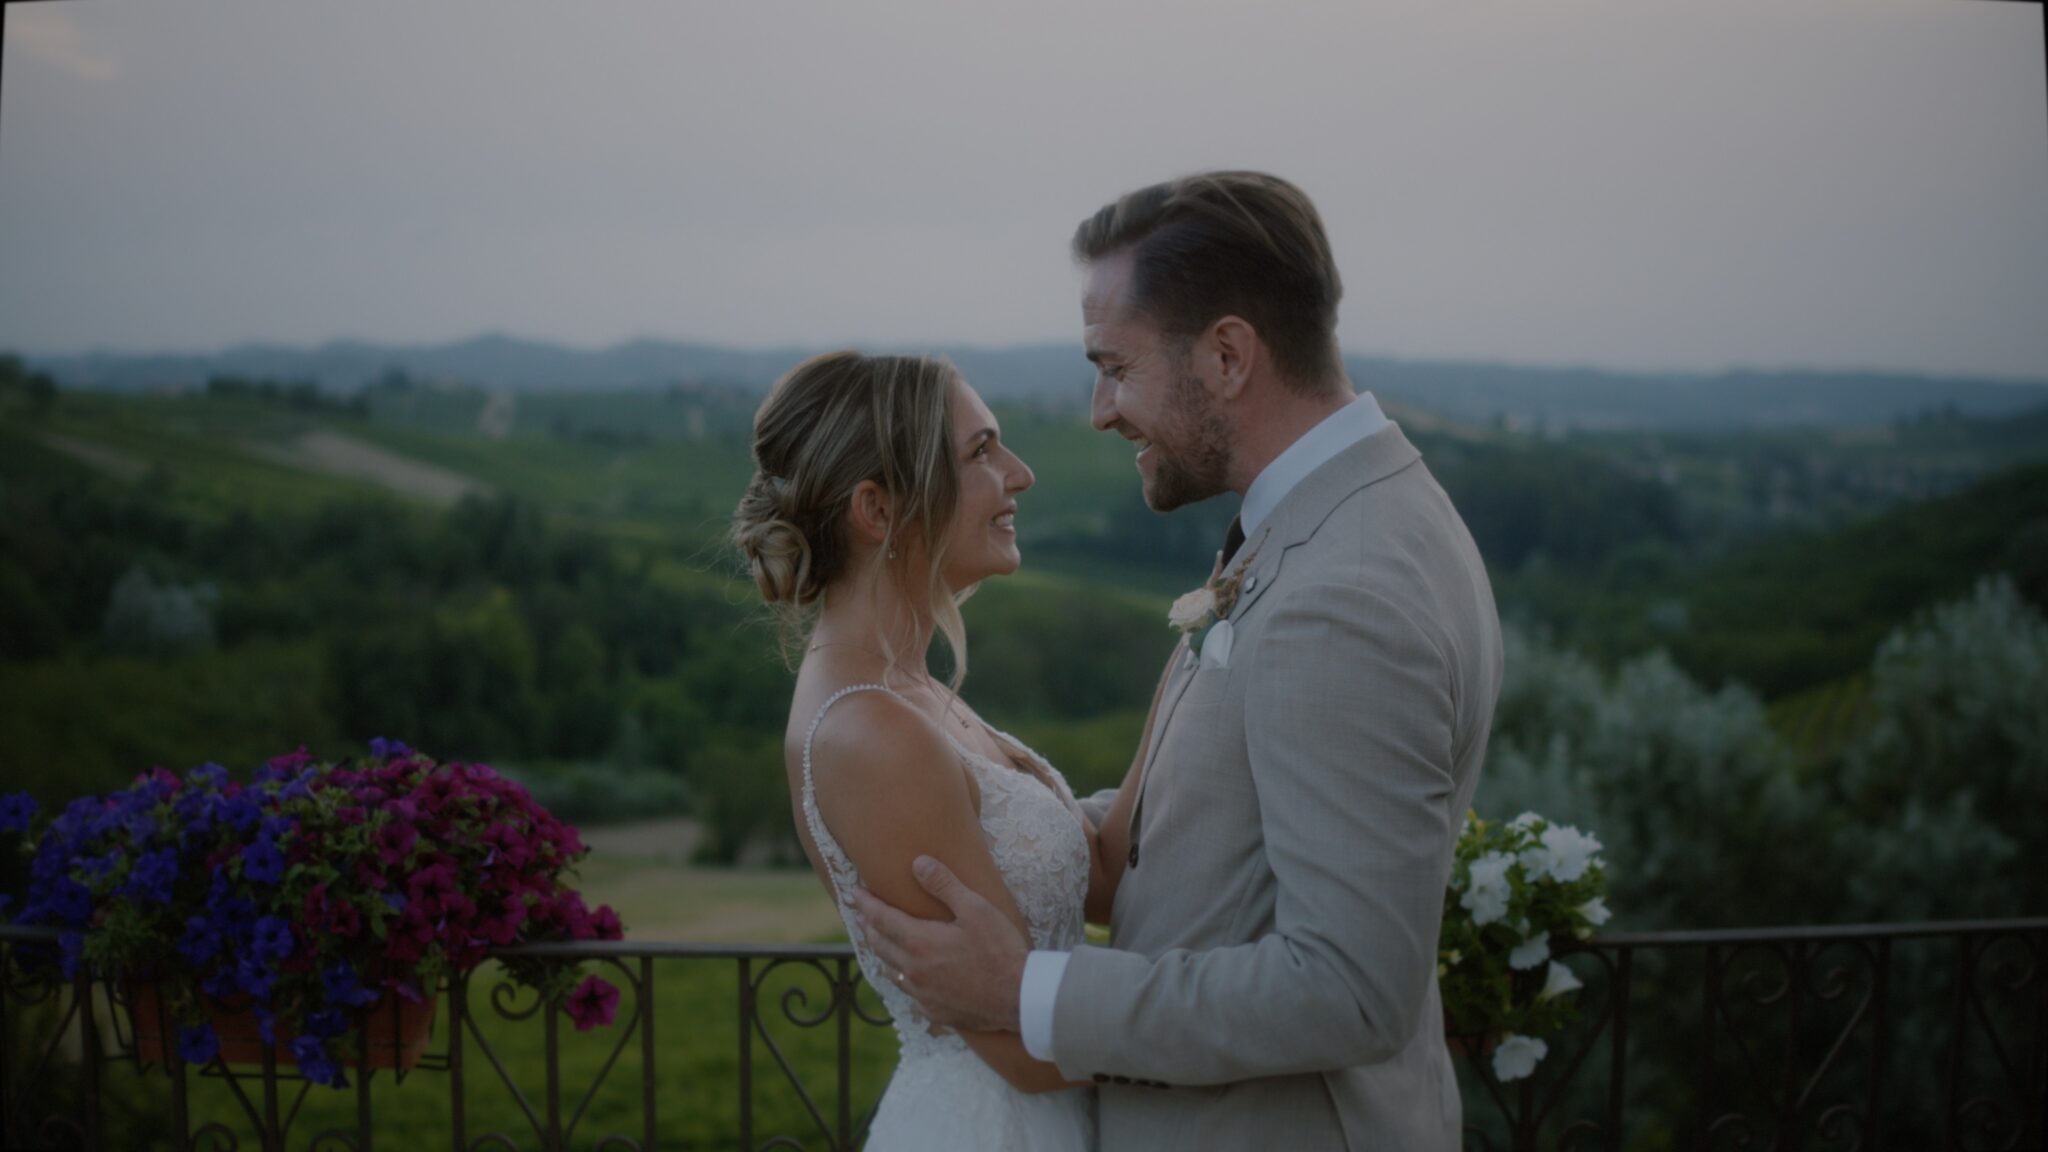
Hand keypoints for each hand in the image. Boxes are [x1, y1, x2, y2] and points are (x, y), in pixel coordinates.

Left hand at [852, 856, 1027, 1032]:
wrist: (1019, 998)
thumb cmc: (1000, 950)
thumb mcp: (976, 909)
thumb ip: (944, 885)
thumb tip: (918, 863)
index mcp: (919, 942)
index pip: (880, 918)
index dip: (866, 903)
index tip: (855, 891)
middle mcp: (913, 970)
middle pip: (879, 945)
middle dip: (869, 926)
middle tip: (865, 914)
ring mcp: (921, 994)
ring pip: (890, 971)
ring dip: (883, 953)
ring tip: (882, 941)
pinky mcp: (934, 1012)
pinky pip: (909, 993)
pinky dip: (903, 979)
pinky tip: (910, 976)